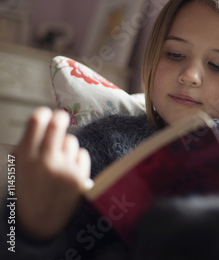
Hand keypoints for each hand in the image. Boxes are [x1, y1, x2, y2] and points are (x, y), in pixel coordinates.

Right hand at [12, 107, 90, 239]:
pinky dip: (78, 159)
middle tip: (61, 116)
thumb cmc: (30, 190)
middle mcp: (45, 162)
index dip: (42, 115)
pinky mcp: (80, 177)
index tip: (45, 112)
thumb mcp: (20, 169)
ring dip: (67, 147)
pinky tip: (70, 171)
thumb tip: (43, 118)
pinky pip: (82, 154)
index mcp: (25, 159)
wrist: (41, 222)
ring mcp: (64, 169)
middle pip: (57, 127)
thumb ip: (28, 147)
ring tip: (60, 162)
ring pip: (71, 141)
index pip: (35, 125)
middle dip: (60, 118)